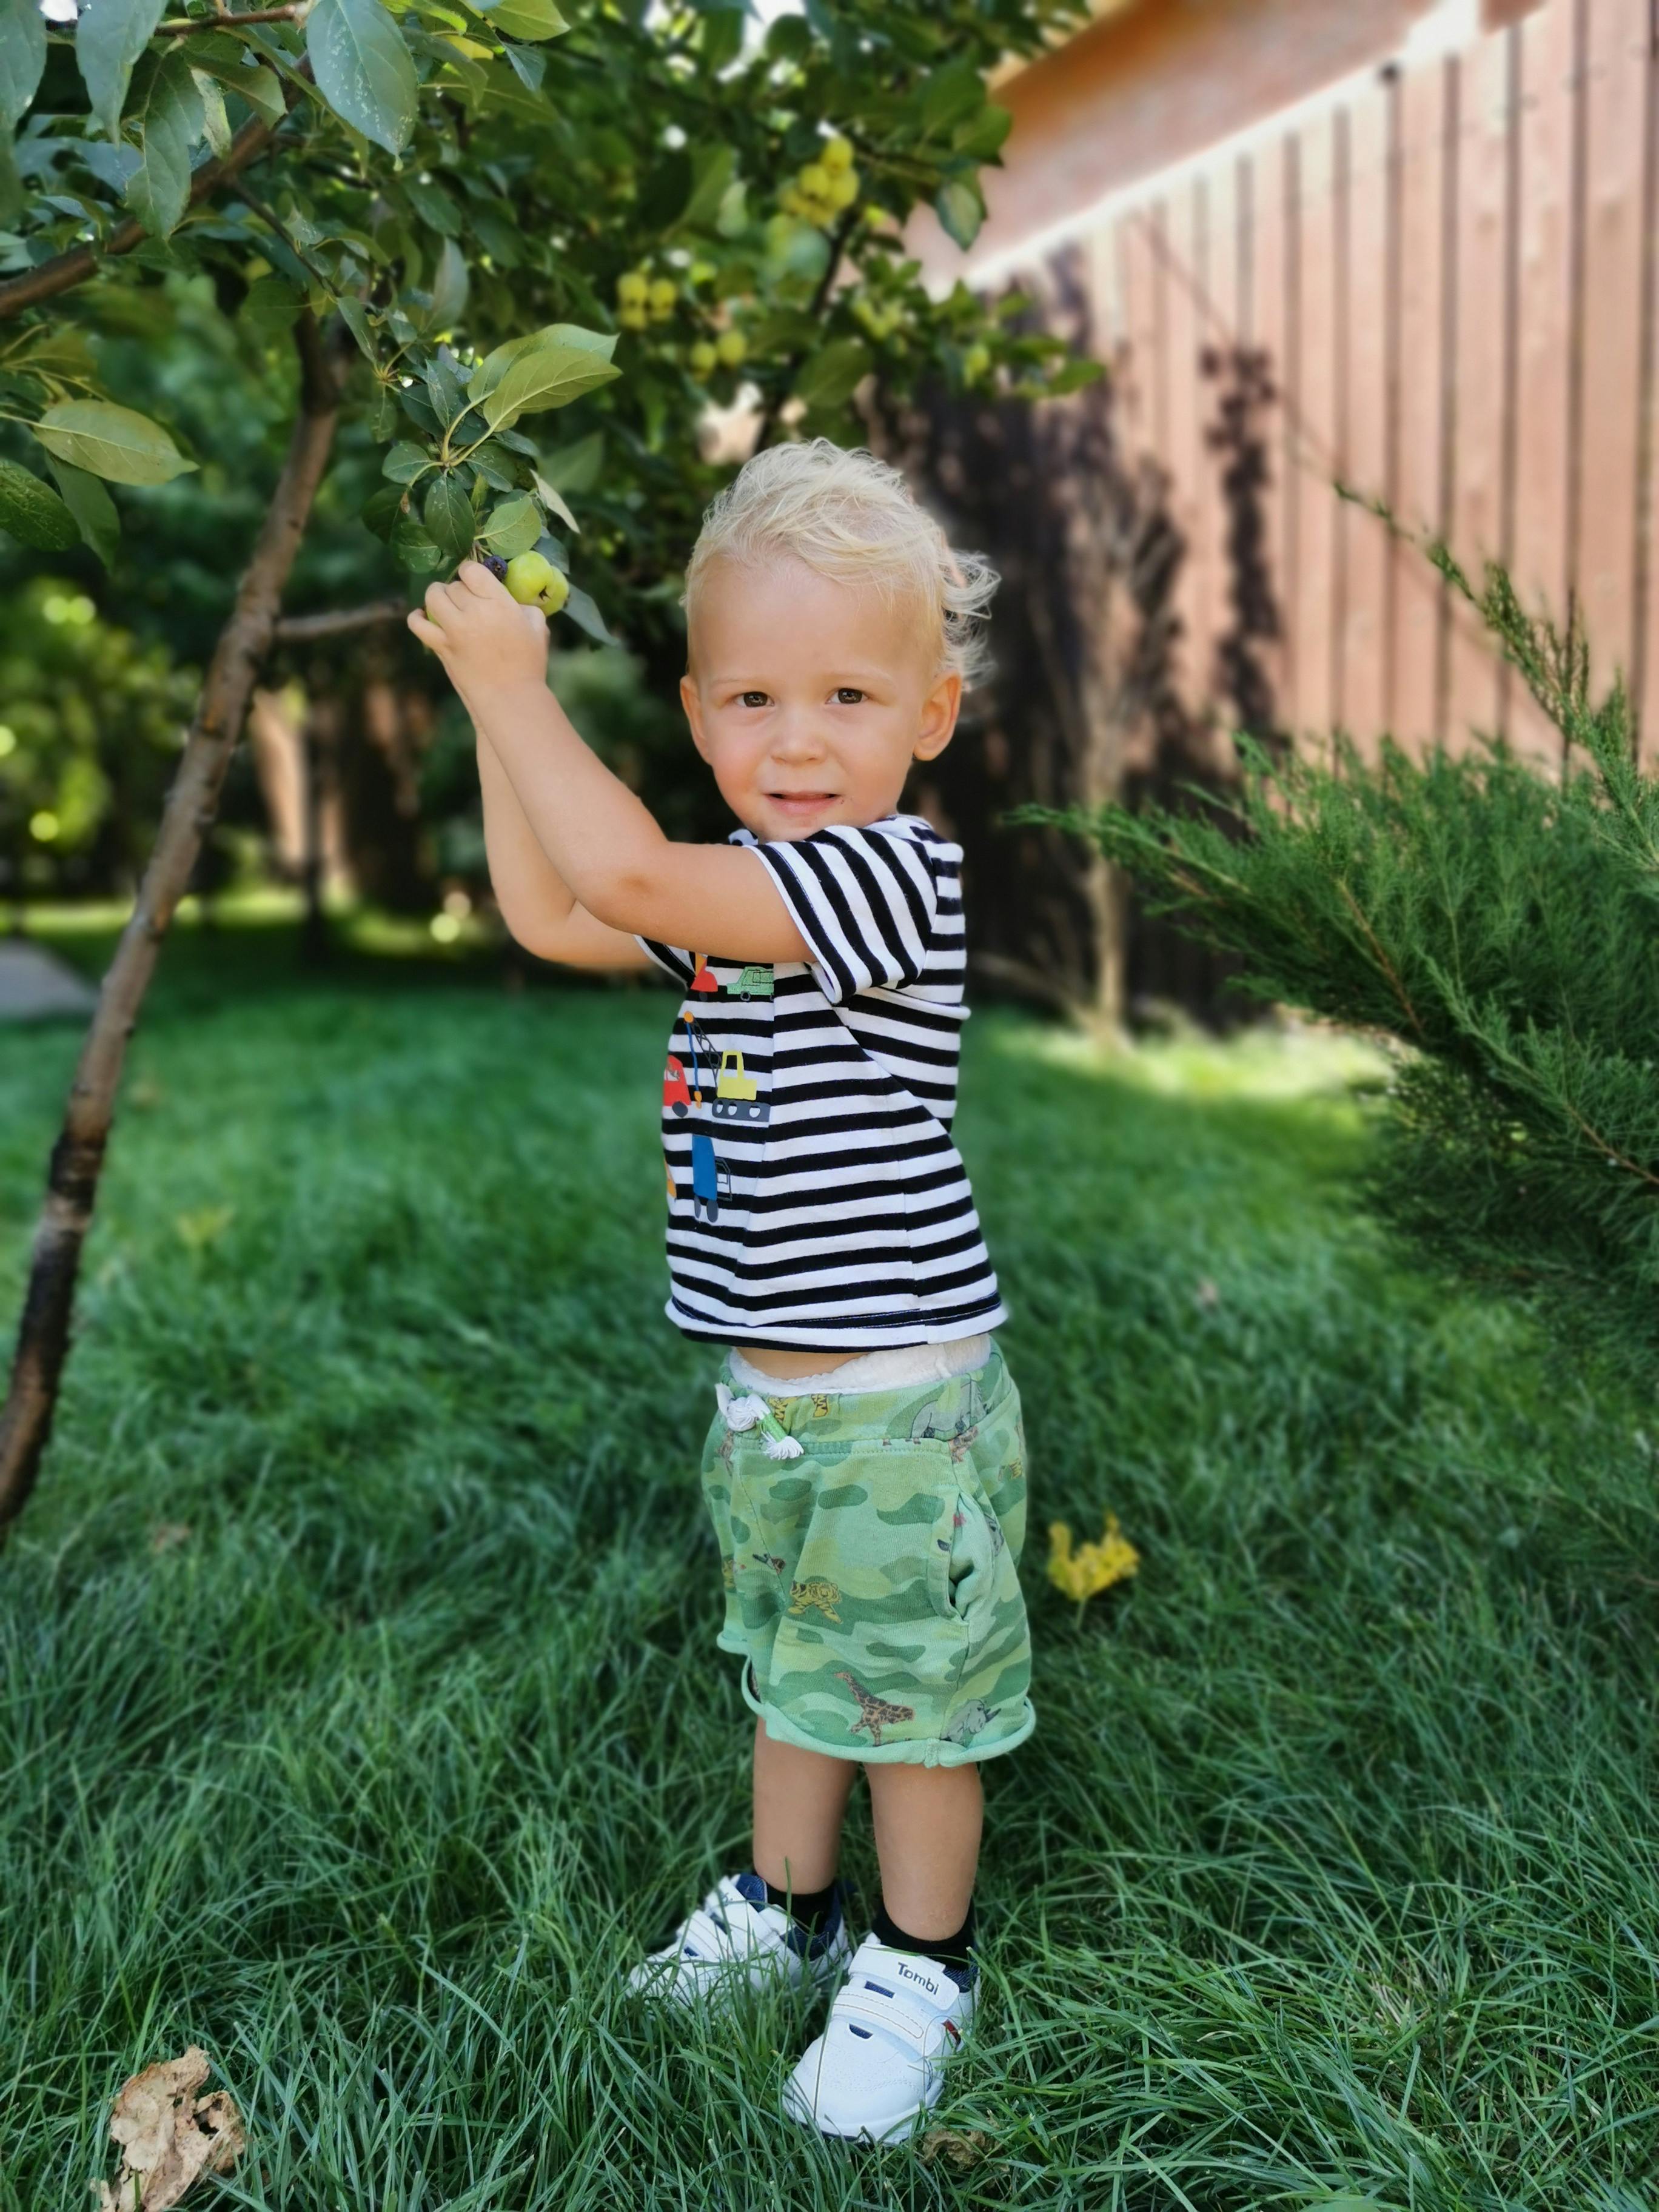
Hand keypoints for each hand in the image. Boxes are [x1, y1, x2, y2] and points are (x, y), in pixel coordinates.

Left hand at [407, 559, 549, 696]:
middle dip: (459, 589)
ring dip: (437, 595)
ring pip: (433, 597)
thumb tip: (511, 602)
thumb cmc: (529, 664)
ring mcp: (454, 629)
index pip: (471, 570)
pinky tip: (422, 616)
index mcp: (499, 603)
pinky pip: (418, 624)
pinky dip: (416, 617)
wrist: (511, 697)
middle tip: (466, 601)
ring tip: (444, 602)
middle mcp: (474, 611)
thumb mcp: (538, 628)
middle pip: (454, 586)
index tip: (474, 580)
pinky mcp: (441, 647)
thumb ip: (525, 608)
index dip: (471, 572)